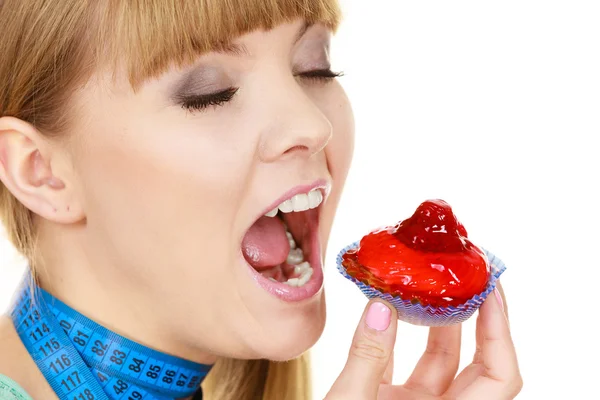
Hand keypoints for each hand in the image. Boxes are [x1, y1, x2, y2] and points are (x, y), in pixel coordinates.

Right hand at [326, 285, 521, 399]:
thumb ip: (367, 358)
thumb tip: (382, 308)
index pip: (500, 376)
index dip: (501, 330)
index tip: (490, 289)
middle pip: (476, 365)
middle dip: (472, 318)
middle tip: (462, 278)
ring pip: (440, 363)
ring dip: (436, 324)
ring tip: (428, 286)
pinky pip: (403, 365)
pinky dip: (397, 337)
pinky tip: (387, 310)